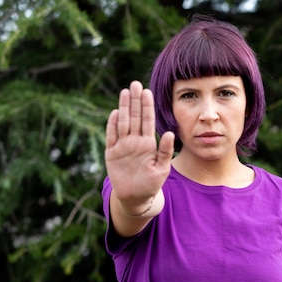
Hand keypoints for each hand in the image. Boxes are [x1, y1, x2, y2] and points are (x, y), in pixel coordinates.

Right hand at [105, 81, 174, 214]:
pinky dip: (112, 125)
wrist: (136, 197)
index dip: (147, 106)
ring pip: (123, 122)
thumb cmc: (151, 183)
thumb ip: (165, 151)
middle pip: (134, 117)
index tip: (147, 91)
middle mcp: (135, 141)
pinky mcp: (111, 153)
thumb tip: (170, 133)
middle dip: (135, 101)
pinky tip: (115, 112)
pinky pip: (111, 136)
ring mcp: (122, 146)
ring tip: (125, 92)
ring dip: (124, 108)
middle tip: (135, 84)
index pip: (147, 120)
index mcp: (148, 143)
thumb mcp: (162, 168)